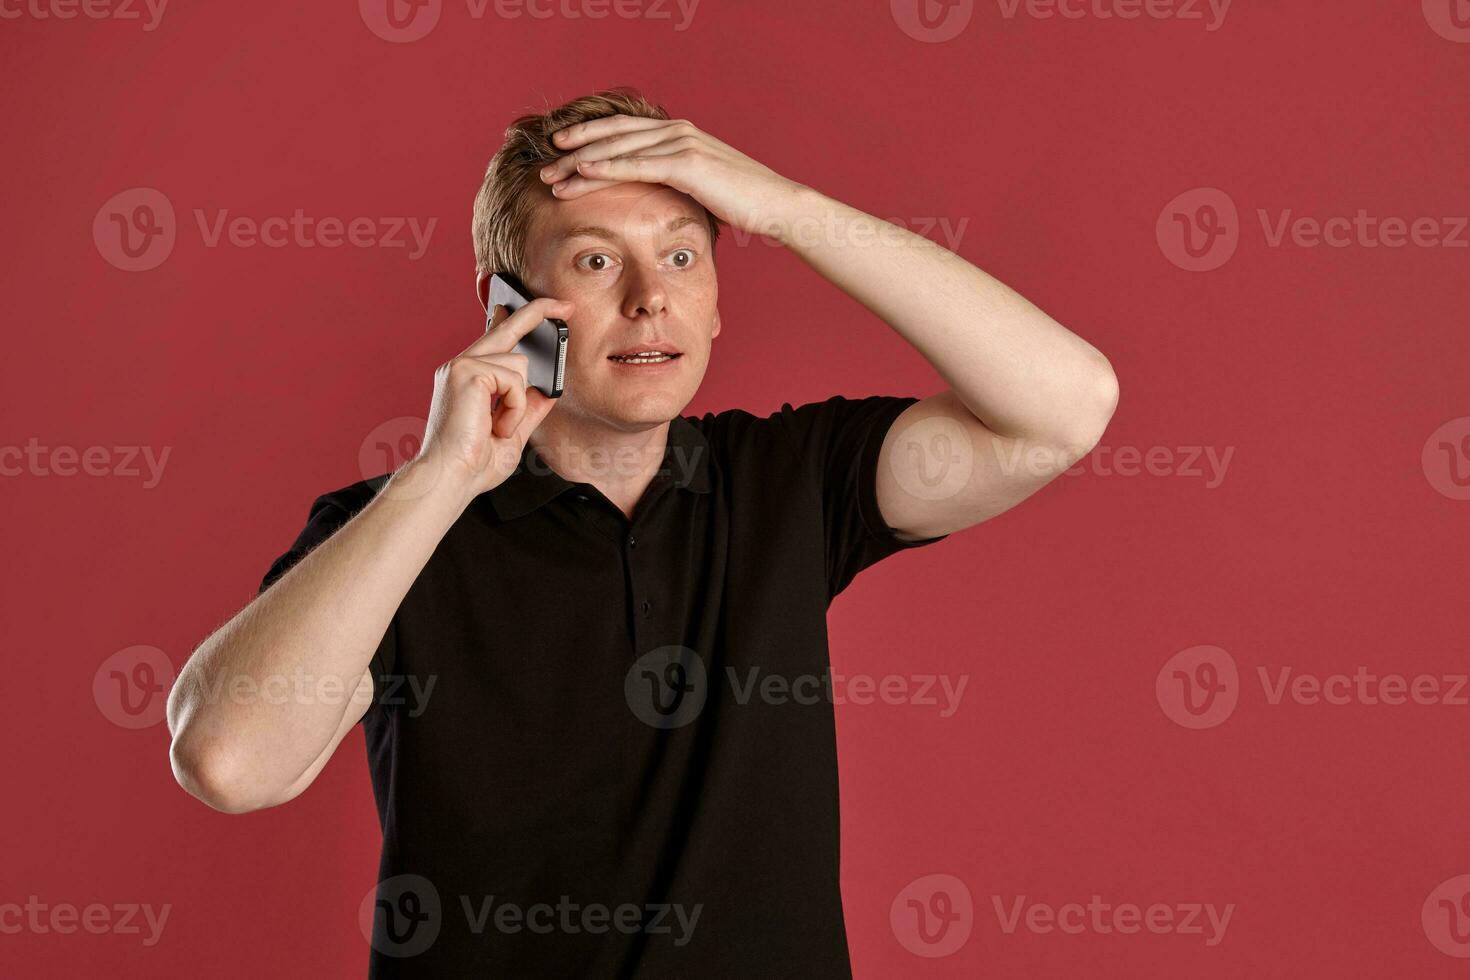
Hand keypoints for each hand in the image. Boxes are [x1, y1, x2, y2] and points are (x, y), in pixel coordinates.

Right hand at [413, 298, 570, 498]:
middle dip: (539, 312)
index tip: (540, 308)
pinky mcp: (467, 372)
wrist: (449, 479)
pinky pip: (515, 380)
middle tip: (567, 306)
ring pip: (520, 363)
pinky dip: (514, 408)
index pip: (496, 339)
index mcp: (468, 379)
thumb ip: (529, 408)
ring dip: (519, 402)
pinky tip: (497, 426)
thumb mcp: (512, 433)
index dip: (518, 319)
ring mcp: (462, 366)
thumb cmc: (472, 464)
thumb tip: (549, 389)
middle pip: (507, 328)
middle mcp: (462, 367)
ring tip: (499, 428)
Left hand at [537, 115, 806, 238]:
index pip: (625, 131)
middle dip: (576, 147)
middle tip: (546, 162)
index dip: (591, 138)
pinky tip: (582, 171)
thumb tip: (660, 197)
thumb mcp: (704, 187)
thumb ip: (679, 182)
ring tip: (553, 173)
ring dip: (581, 160)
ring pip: (618, 147)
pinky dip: (606, 166)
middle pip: (614, 134)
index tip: (562, 151)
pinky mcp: (686, 163)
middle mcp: (677, 131)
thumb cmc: (744, 203)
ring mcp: (681, 143)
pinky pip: (636, 163)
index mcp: (679, 134)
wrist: (776, 205)